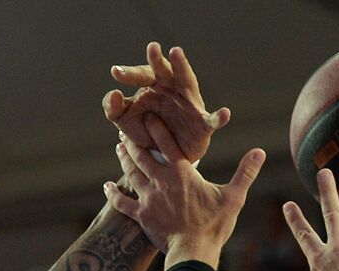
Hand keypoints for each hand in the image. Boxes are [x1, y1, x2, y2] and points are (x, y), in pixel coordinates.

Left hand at [104, 43, 229, 162]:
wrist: (163, 155)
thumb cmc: (144, 130)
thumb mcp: (124, 120)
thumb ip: (114, 108)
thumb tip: (113, 94)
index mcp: (153, 86)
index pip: (141, 75)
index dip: (129, 74)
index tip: (116, 73)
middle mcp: (172, 89)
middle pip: (164, 71)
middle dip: (158, 60)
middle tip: (151, 47)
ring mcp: (189, 104)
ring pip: (187, 83)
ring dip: (183, 68)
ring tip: (176, 52)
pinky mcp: (202, 124)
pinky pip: (211, 120)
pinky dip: (218, 117)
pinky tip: (224, 114)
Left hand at [104, 117, 263, 265]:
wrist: (193, 252)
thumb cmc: (214, 224)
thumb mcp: (234, 196)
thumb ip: (245, 172)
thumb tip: (260, 152)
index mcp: (182, 173)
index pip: (167, 144)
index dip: (157, 129)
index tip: (148, 117)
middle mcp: (161, 181)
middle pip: (143, 157)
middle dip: (134, 142)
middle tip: (125, 132)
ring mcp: (149, 198)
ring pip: (131, 174)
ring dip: (124, 160)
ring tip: (119, 149)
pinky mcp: (141, 216)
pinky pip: (122, 203)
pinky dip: (113, 195)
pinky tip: (107, 187)